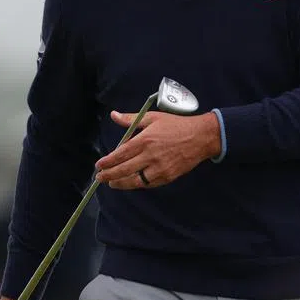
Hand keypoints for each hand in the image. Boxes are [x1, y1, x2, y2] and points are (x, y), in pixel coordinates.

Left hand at [95, 110, 220, 189]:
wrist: (200, 137)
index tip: (99, 165)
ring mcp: (159, 168)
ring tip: (112, 183)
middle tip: (100, 178)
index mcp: (145, 140)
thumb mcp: (152, 117)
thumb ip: (130, 119)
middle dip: (109, 175)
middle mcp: (151, 155)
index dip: (108, 161)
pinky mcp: (168, 176)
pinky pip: (149, 184)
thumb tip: (113, 115)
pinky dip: (138, 184)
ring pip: (135, 181)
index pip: (121, 154)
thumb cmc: (176, 125)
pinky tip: (131, 183)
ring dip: (121, 183)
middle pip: (124, 169)